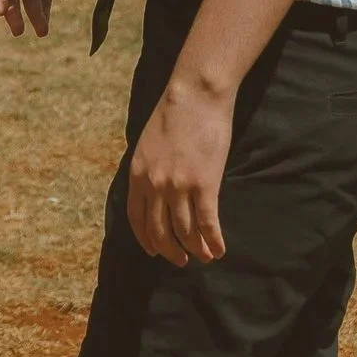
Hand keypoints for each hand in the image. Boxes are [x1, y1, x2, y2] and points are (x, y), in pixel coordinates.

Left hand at [124, 77, 234, 265]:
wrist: (196, 95)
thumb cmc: (175, 114)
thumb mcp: (148, 143)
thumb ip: (148, 169)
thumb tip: (153, 190)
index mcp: (138, 174)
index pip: (137, 219)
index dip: (146, 240)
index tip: (155, 251)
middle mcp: (154, 185)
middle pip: (160, 231)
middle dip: (171, 251)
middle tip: (181, 260)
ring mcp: (179, 186)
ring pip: (185, 231)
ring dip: (195, 249)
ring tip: (205, 256)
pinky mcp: (204, 184)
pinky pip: (207, 223)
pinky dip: (214, 240)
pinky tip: (219, 249)